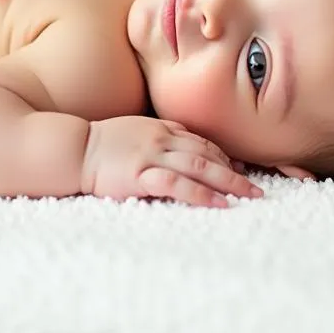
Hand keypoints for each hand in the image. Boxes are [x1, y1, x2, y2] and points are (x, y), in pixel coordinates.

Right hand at [80, 115, 261, 208]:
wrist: (76, 148)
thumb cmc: (105, 142)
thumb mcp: (138, 128)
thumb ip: (163, 132)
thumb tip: (187, 140)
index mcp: (162, 129)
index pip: (202, 142)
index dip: (224, 156)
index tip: (242, 170)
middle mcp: (163, 140)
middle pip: (207, 154)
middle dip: (235, 171)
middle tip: (257, 188)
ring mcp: (152, 156)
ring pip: (198, 166)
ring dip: (227, 181)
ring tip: (248, 195)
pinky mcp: (141, 175)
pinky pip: (177, 184)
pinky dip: (200, 193)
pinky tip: (218, 203)